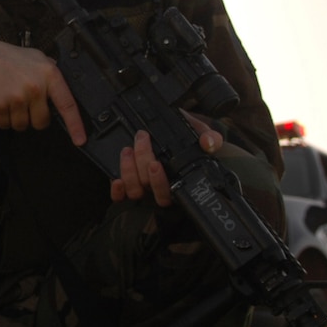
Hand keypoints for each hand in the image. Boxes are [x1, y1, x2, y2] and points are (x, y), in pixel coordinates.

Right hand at [0, 38, 85, 143]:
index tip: (80, 140)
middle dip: (34, 117)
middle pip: (42, 122)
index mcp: (48, 74)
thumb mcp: (35, 56)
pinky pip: (5, 125)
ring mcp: (17, 97)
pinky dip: (2, 118)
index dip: (75, 125)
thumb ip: (50, 71)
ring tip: (10, 98)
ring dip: (16, 118)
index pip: (67, 104)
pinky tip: (0, 101)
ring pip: (22, 126)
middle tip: (25, 102)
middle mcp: (35, 87)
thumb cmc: (7, 57)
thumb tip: (62, 87)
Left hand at [109, 113, 223, 205]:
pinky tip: (116, 180)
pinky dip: (117, 191)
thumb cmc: (190, 136)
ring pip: (134, 190)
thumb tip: (209, 143)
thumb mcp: (202, 132)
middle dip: (142, 163)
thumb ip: (210, 138)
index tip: (156, 164)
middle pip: (148, 187)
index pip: (169, 193)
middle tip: (142, 141)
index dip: (159, 182)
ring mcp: (144, 187)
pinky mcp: (129, 185)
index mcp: (179, 181)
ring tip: (128, 150)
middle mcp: (160, 187)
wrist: (178, 129)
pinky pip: (120, 197)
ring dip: (128, 171)